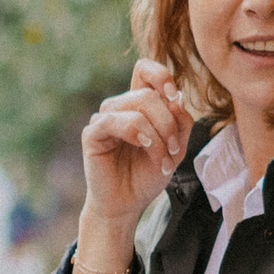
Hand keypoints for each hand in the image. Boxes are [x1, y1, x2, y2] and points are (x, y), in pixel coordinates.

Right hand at [75, 57, 194, 273]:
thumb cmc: (148, 174)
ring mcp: (104, 119)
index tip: (175, 97)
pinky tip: (146, 150)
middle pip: (147, 93)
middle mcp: (120, 107)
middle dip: (168, 122)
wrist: (128, 204)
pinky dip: (140, 136)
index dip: (161, 75)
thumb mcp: (176, 148)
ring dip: (159, 135)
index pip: (144, 69)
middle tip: (175, 150)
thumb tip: (176, 98)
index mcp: (139, 104)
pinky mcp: (92, 134)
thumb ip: (181, 122)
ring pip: (137, 106)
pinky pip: (117, 121)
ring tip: (163, 160)